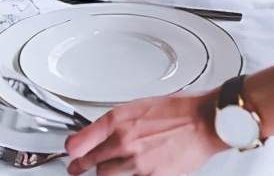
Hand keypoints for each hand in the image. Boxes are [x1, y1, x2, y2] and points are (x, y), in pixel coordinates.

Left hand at [65, 93, 227, 174]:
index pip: (82, 140)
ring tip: (103, 171)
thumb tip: (105, 130)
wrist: (203, 122)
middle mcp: (124, 141)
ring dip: (104, 173)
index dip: (72, 149)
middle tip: (76, 168)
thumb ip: (119, 121)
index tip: (70, 152)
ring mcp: (137, 162)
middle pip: (91, 162)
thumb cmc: (179, 111)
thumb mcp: (140, 106)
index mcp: (119, 120)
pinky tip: (129, 172)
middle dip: (82, 166)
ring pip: (106, 175)